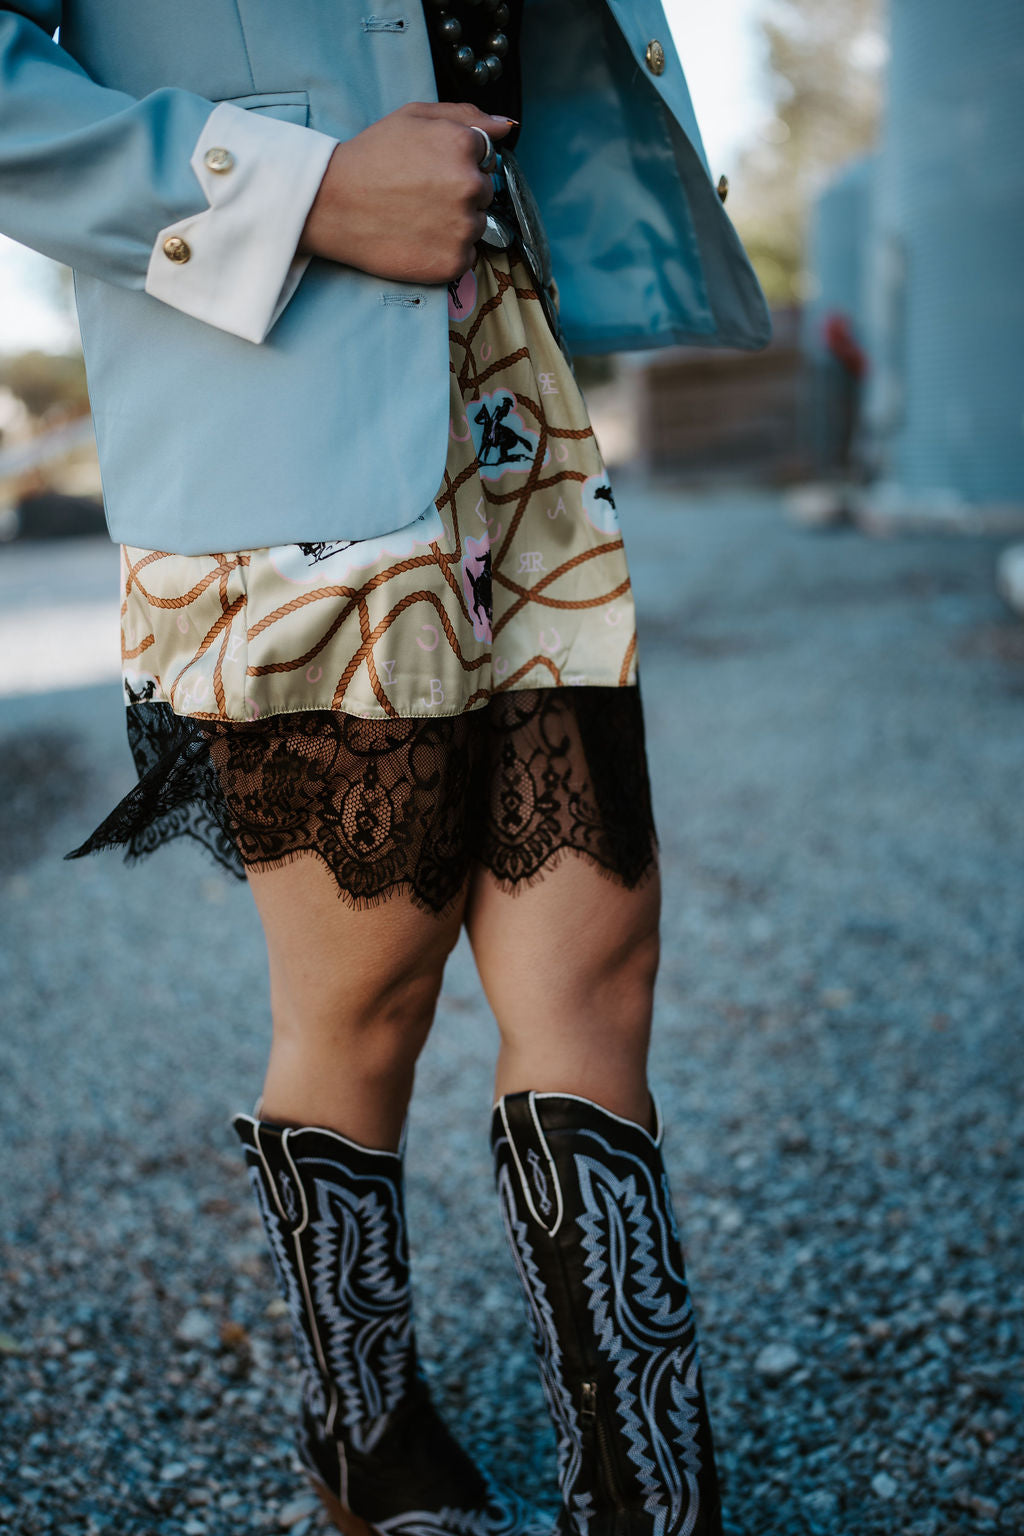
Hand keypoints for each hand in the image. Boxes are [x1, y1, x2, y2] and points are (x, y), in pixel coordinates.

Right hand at [298, 101, 514, 283]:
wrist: (332, 204)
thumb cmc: (370, 157)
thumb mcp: (413, 117)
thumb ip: (465, 115)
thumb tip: (505, 126)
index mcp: (463, 144)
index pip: (487, 157)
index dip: (460, 164)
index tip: (432, 170)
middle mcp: (469, 185)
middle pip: (484, 194)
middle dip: (461, 194)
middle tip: (421, 195)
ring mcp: (463, 227)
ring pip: (477, 226)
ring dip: (456, 224)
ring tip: (418, 218)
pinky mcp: (453, 262)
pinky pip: (467, 257)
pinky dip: (448, 252)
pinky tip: (420, 239)